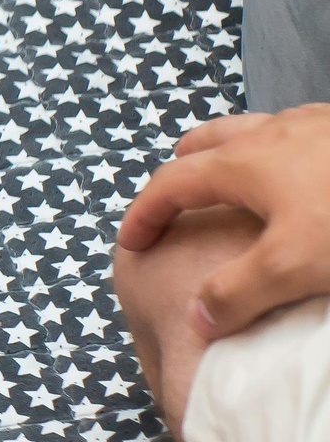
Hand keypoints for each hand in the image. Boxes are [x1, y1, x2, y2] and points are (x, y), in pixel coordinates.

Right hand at [117, 105, 329, 336]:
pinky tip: (307, 184)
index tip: (130, 243)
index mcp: (243, 163)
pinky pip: (297, 135)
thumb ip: (238, 293)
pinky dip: (278, 156)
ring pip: (252, 132)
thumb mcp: (294, 267)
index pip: (170, 184)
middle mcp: (270, 133)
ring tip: (237, 191)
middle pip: (204, 142)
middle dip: (180, 171)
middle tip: (174, 204)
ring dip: (230, 158)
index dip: (143, 215)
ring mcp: (314, 125)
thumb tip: (197, 317)